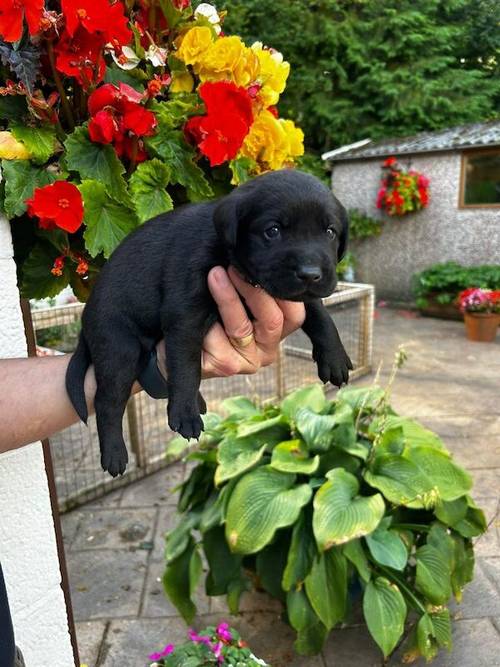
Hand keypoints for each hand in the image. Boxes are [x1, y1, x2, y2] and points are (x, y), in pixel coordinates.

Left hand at [156, 266, 304, 379]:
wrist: (175, 345)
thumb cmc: (210, 314)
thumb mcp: (235, 299)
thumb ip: (248, 285)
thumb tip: (252, 254)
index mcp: (275, 332)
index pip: (294, 315)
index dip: (284, 292)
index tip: (263, 265)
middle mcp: (266, 350)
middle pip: (273, 320)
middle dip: (253, 290)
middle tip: (234, 267)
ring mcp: (246, 362)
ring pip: (242, 328)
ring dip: (227, 298)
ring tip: (214, 275)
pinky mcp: (223, 368)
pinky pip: (216, 340)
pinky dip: (206, 322)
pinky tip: (197, 310)